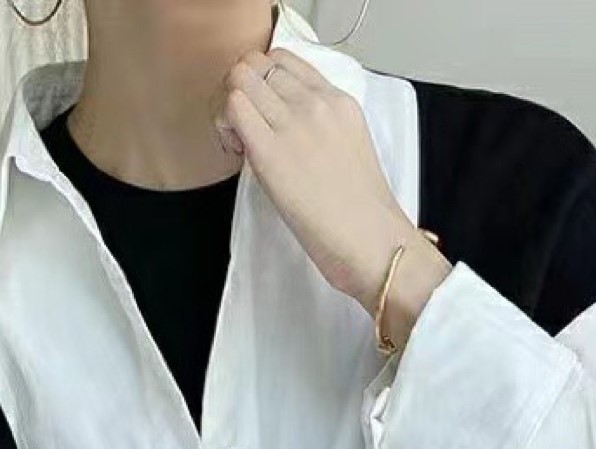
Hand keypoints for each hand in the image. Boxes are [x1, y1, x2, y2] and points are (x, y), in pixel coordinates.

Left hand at [215, 47, 450, 347]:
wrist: (371, 241)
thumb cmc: (362, 214)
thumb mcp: (350, 148)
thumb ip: (321, 128)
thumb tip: (285, 129)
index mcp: (338, 101)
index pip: (284, 61)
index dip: (263, 81)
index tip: (264, 112)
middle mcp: (315, 102)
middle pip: (256, 65)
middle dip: (242, 91)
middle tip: (244, 129)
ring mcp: (293, 122)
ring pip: (240, 80)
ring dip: (229, 106)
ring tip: (239, 142)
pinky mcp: (270, 150)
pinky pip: (233, 107)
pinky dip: (224, 123)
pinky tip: (236, 151)